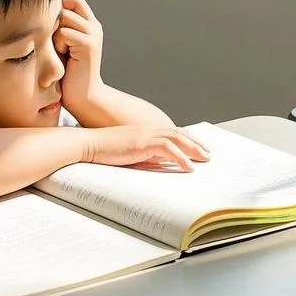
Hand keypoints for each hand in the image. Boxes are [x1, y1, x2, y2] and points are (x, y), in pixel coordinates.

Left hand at [54, 0, 103, 114]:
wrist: (82, 96)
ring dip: (55, 33)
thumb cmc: (66, 73)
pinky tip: (63, 56)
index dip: (59, 7)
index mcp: (89, 25)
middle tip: (54, 41)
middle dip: (54, 21)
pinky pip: (65, 32)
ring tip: (59, 50)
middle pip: (68, 5)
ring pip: (65, 17)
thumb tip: (40, 9)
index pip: (74, 0)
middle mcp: (94, 27)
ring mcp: (94, 34)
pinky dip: (58, 44)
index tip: (49, 27)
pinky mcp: (89, 45)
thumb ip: (58, 27)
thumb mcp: (60, 44)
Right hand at [82, 125, 209, 171]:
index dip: (186, 139)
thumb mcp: (128, 152)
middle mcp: (147, 128)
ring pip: (177, 138)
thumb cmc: (102, 150)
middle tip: (208, 154)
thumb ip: (144, 155)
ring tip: (205, 159)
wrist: (87, 144)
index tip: (198, 148)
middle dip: (196, 143)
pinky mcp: (141, 142)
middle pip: (178, 133)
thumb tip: (161, 164)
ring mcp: (144, 134)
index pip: (171, 132)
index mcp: (144, 130)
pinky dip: (180, 157)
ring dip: (193, 149)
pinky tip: (189, 167)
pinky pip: (167, 149)